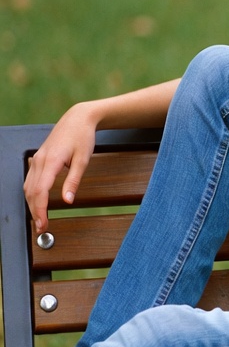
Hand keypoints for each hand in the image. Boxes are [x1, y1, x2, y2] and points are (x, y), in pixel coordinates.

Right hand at [23, 102, 98, 232]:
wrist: (77, 119)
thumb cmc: (82, 137)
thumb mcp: (83, 160)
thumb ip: (74, 181)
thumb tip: (68, 200)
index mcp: (50, 162)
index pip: (40, 192)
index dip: (39, 210)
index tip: (43, 224)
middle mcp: (39, 161)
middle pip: (31, 192)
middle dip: (34, 211)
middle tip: (42, 227)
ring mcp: (37, 159)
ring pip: (28, 186)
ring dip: (31, 204)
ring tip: (40, 219)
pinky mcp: (38, 159)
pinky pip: (30, 179)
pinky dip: (31, 194)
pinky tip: (37, 202)